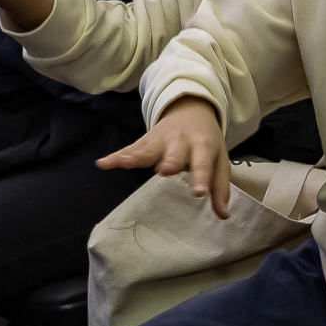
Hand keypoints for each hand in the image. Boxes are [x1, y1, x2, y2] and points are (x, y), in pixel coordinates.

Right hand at [100, 99, 230, 215]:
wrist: (191, 109)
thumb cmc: (206, 142)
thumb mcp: (219, 161)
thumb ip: (219, 188)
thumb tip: (223, 216)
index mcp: (203, 146)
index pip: (203, 163)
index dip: (201, 178)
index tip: (200, 193)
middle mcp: (180, 142)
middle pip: (174, 154)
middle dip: (169, 162)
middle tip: (164, 171)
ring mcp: (160, 140)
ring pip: (148, 150)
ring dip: (136, 157)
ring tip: (125, 164)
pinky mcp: (144, 141)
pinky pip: (129, 150)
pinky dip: (116, 156)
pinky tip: (103, 163)